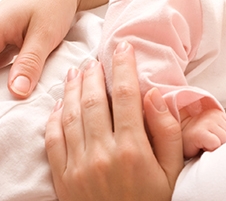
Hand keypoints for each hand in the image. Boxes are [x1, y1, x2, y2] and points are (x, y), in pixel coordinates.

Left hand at [45, 41, 182, 200]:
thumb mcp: (172, 171)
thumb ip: (167, 132)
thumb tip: (155, 95)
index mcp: (133, 149)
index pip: (126, 95)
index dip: (124, 66)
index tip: (124, 48)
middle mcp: (102, 153)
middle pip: (93, 99)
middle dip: (94, 73)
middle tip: (96, 58)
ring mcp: (78, 166)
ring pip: (70, 114)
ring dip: (71, 88)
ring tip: (76, 71)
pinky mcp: (62, 178)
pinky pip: (53, 140)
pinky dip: (53, 118)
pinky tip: (58, 104)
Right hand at [181, 109, 225, 158]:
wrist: (174, 138)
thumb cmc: (195, 136)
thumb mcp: (214, 130)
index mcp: (217, 113)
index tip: (215, 138)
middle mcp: (212, 115)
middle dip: (222, 141)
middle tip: (209, 143)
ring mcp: (205, 122)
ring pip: (224, 139)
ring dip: (216, 146)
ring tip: (205, 145)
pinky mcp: (198, 133)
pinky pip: (215, 144)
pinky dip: (210, 148)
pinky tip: (202, 147)